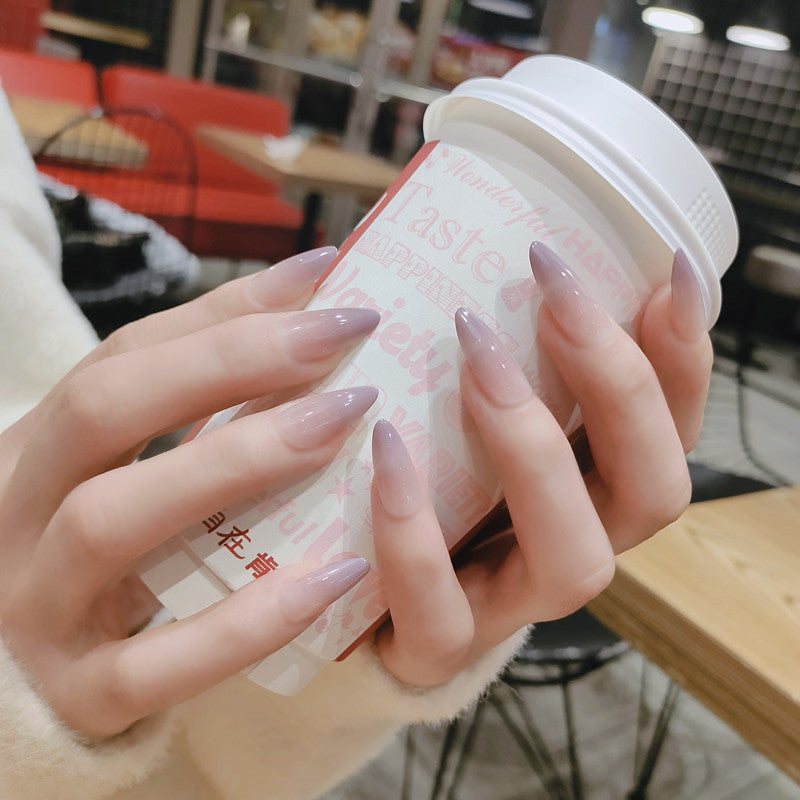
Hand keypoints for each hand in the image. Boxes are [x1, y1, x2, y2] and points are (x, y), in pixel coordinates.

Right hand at [0, 247, 378, 738]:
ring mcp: (37, 608)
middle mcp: (17, 513)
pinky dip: (249, 620)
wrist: (22, 688)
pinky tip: (339, 575)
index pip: (127, 355)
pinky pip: (157, 663)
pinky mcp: (76, 697)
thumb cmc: (102, 559)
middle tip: (344, 334)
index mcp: (38, 446)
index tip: (325, 274)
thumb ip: (197, 406)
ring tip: (344, 420)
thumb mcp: (127, 470)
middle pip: (103, 409)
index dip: (226, 310)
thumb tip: (307, 310)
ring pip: (112, 520)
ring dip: (234, 460)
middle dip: (229, 361)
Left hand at [370, 243, 711, 686]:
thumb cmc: (427, 479)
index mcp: (594, 487)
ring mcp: (511, 604)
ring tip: (477, 354)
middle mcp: (574, 544)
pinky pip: (440, 609)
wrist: (363, 599)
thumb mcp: (465, 403)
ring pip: (575, 560)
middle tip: (553, 287)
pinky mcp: (437, 644)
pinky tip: (387, 450)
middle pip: (653, 490)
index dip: (684, 355)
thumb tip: (514, 249)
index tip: (667, 268)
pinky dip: (413, 529)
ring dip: (533, 448)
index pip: (672, 426)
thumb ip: (499, 343)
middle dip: (617, 383)